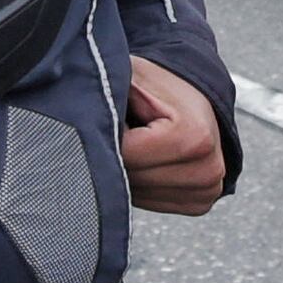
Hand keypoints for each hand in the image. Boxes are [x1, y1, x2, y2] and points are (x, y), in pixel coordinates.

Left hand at [121, 57, 228, 214]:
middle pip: (130, 178)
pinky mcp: (200, 204)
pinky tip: (146, 161)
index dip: (108, 134)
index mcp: (193, 137)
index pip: (125, 153)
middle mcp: (207, 170)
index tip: (114, 116)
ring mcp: (206, 192)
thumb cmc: (159, 85)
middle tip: (124, 130)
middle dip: (113, 155)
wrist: (196, 95)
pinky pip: (149, 203)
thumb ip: (107, 98)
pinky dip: (138, 184)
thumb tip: (76, 125)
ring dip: (123, 172)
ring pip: (135, 196)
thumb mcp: (132, 78)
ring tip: (137, 144)